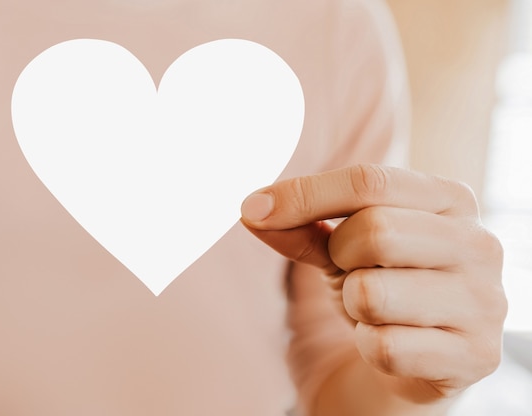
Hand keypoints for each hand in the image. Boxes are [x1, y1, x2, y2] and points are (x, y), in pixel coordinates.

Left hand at [240, 164, 506, 402]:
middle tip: (352, 270)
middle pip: (373, 231)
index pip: (370, 181)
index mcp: (451, 199)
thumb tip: (251, 210)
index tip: (252, 208)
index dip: (304, 194)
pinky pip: (383, 346)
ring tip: (376, 308)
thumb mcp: (341, 246)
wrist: (421, 356)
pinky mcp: (476, 356)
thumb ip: (301, 225)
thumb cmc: (383, 283)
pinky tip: (390, 342)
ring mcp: (485, 302)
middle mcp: (479, 243)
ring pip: (372, 293)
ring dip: (354, 305)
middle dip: (340, 255)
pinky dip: (367, 345)